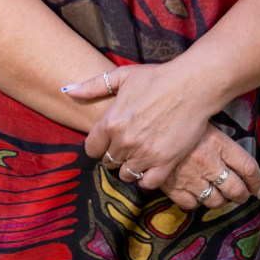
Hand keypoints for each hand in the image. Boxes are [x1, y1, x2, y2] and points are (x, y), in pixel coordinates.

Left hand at [62, 62, 218, 185]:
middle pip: (109, 162)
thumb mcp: (123, 76)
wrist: (192, 85)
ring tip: (140, 153)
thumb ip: (93, 86)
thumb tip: (67, 90)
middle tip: (128, 143)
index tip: (108, 140)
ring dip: (130, 166)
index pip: (91, 149)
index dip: (99, 145)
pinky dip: (146, 178)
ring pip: (126, 174)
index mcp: (111, 122)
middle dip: (115, 154)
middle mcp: (124, 142)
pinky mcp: (165, 163)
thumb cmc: (158, 77)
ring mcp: (144, 154)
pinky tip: (151, 165)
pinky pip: (147, 183)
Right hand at [154, 123, 259, 210]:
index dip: (257, 181)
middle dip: (242, 195)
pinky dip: (196, 201)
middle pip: (236, 189)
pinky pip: (192, 204)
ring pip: (216, 200)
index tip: (258, 187)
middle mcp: (209, 163)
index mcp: (218, 143)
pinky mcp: (174, 188)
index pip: (248, 168)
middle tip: (243, 195)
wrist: (144, 124)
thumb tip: (232, 148)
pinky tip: (197, 194)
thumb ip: (218, 136)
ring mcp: (192, 178)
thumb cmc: (176, 115)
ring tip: (221, 196)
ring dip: (221, 200)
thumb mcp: (202, 119)